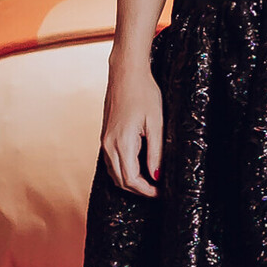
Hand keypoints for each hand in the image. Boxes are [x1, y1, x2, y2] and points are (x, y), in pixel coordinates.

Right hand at [101, 60, 162, 195]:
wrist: (126, 73)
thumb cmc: (144, 94)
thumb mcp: (157, 123)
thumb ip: (156, 152)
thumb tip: (156, 176)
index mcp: (122, 142)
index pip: (131, 179)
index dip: (147, 191)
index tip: (162, 193)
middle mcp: (108, 145)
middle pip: (121, 181)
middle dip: (140, 190)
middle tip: (159, 190)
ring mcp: (104, 141)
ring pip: (115, 173)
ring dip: (131, 182)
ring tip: (151, 182)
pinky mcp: (105, 137)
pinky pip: (112, 162)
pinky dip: (124, 171)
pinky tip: (139, 168)